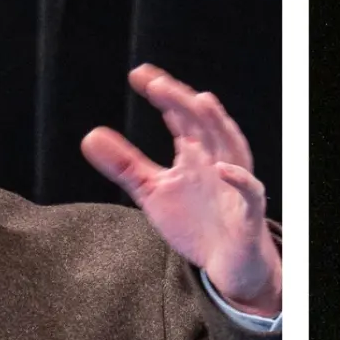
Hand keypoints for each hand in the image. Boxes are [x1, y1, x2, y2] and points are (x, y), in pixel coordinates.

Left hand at [81, 64, 280, 315]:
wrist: (230, 264)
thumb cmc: (197, 223)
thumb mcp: (153, 192)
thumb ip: (124, 166)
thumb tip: (89, 136)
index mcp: (196, 153)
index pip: (180, 115)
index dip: (163, 94)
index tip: (139, 75)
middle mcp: (217, 161)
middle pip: (204, 124)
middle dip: (184, 102)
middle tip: (157, 85)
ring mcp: (235, 185)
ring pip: (232, 148)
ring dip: (218, 125)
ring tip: (200, 102)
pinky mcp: (248, 214)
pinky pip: (250, 193)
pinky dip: (240, 180)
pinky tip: (223, 169)